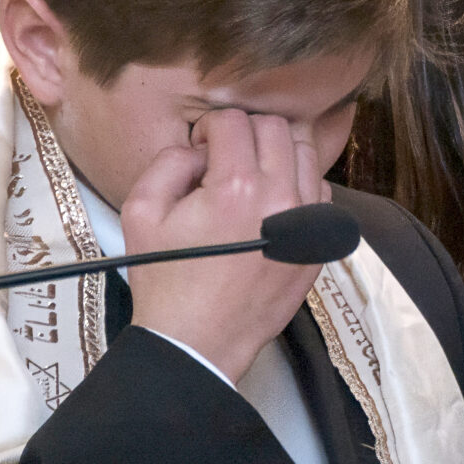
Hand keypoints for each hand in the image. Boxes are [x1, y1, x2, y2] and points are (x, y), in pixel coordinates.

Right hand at [121, 106, 329, 382]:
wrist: (197, 342)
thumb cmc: (167, 281)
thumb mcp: (141, 212)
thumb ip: (170, 161)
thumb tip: (201, 147)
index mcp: (236, 187)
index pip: (234, 121)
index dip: (210, 128)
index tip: (201, 149)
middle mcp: (280, 199)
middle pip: (276, 128)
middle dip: (246, 133)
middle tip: (224, 158)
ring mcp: (307, 223)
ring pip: (306, 154)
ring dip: (277, 154)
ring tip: (251, 177)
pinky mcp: (319, 245)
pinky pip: (321, 194)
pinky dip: (300, 186)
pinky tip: (273, 204)